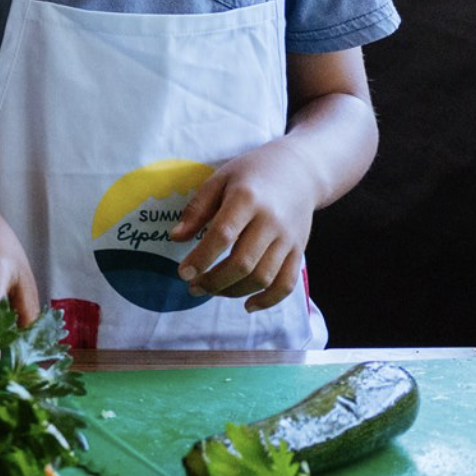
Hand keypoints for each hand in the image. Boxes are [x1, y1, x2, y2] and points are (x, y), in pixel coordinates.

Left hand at [170, 144, 317, 310]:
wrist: (299, 171)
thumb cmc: (251, 173)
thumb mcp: (219, 179)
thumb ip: (197, 208)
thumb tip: (175, 237)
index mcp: (247, 199)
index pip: (223, 235)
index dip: (201, 258)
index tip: (183, 273)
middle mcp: (271, 222)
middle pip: (243, 263)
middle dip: (214, 281)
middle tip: (193, 287)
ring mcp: (289, 239)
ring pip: (263, 277)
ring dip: (234, 291)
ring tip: (212, 291)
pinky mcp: (300, 250)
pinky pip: (287, 283)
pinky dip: (268, 300)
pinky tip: (248, 305)